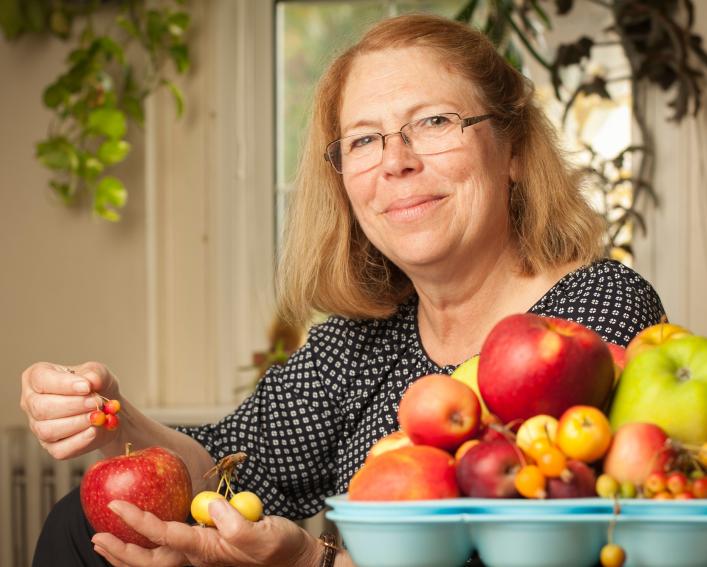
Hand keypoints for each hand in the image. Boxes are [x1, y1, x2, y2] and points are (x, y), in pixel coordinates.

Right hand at [20, 361, 121, 459]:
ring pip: (48, 430)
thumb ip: (95, 374)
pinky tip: (94, 430)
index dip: (64, 384)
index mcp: (36, 377)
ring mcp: (38, 427)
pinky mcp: (52, 447)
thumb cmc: (97, 386)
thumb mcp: (99, 373)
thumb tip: (91, 382)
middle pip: (41, 408)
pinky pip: (60, 450)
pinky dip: (81, 440)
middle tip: (96, 402)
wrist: (108, 410)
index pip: (41, 380)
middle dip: (73, 406)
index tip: (87, 387)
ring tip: (98, 415)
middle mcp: (31, 403)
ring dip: (78, 423)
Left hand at [91, 499, 321, 566]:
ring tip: (103, 542)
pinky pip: (166, 554)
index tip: (118, 506)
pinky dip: (146, 550)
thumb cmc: (280, 547)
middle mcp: (199, 558)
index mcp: (207, 551)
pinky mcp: (207, 551)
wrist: (295, 560)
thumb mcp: (262, 533)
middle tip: (95, 537)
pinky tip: (139, 540)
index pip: (165, 537)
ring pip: (154, 562)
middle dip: (120, 552)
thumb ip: (235, 522)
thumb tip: (211, 506)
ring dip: (126, 555)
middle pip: (149, 561)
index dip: (140, 522)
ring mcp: (201, 557)